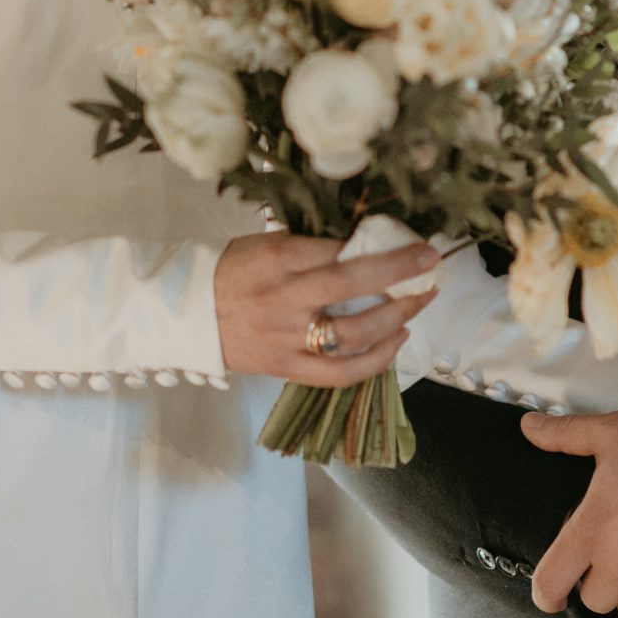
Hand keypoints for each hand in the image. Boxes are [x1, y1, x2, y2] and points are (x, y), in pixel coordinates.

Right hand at [215, 232, 437, 385]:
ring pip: (354, 332)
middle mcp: (285, 297)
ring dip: (396, 317)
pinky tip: (396, 341)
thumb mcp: (263, 243)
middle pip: (352, 283)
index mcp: (277, 257)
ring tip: (420, 303)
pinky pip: (339, 373)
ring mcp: (287, 337)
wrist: (187, 315)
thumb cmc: (230, 271)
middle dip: (400, 273)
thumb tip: (363, 244)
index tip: (415, 244)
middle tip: (431, 266)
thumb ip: (309, 245)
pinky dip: (375, 361)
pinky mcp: (287, 368)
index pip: (339, 249)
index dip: (384, 247)